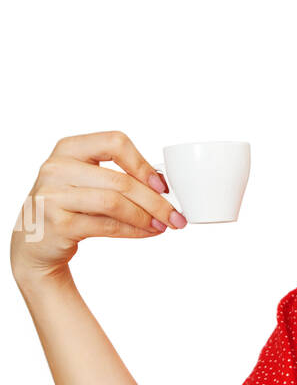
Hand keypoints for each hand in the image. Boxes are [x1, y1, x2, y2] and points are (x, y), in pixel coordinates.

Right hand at [10, 130, 184, 284]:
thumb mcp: (84, 180)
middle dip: (155, 201)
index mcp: (68, 148)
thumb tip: (163, 187)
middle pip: (120, 180)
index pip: (114, 142)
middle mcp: (57, 167)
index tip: (162, 185)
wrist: (33, 241)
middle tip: (175, 215)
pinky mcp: (58, 224)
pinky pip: (106, 226)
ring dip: (145, 217)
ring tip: (163, 225)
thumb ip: (116, 176)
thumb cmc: (68, 206)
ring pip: (115, 203)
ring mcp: (55, 195)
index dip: (142, 164)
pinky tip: (147, 232)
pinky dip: (133, 230)